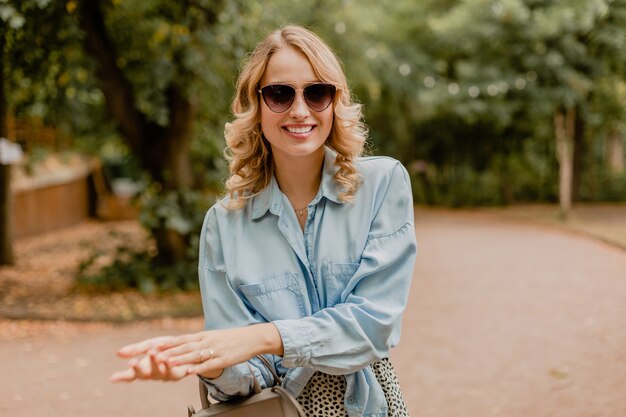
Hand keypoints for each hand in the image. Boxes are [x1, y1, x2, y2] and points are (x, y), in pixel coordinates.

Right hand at [110, 336, 189, 382]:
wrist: (187, 350)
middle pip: (142, 375)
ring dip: (153, 363)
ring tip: (151, 352)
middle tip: (132, 362)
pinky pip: (171, 371)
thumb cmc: (165, 349)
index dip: (121, 377)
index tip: (112, 378)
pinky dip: (167, 365)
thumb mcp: (149, 345)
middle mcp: (152, 374)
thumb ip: (135, 349)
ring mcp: (163, 375)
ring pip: (157, 372)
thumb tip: (117, 353)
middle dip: (137, 369)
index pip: (130, 374)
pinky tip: (165, 359)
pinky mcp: (175, 374)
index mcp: (144, 367)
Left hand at [153, 323, 282, 379]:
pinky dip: (197, 368)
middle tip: (153, 354)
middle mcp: (207, 341)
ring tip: (167, 362)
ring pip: (194, 354)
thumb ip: (199, 342)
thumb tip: (184, 345)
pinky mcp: (224, 359)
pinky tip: (189, 372)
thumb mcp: (213, 337)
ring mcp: (215, 350)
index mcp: (204, 335)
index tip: (152, 346)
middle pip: (185, 346)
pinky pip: (208, 364)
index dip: (167, 343)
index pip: (181, 339)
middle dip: (168, 351)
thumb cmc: (232, 338)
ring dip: (180, 358)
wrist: (252, 337)